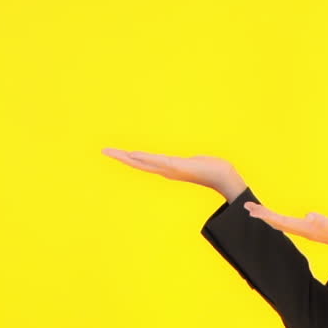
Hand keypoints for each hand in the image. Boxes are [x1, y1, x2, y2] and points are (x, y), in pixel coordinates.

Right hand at [101, 147, 243, 196]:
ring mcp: (170, 169)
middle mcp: (166, 170)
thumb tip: (190, 163)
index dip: (129, 158)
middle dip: (121, 157)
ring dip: (127, 157)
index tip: (115, 153)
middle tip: (104, 150)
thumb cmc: (213, 170)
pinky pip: (156, 161)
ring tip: (112, 152)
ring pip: (143, 162)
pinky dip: (143, 158)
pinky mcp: (176, 166)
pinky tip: (132, 154)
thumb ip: (189, 164)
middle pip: (138, 163)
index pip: (144, 163)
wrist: (224, 177)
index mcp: (168, 168)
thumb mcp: (196, 164)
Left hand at [243, 200, 327, 260]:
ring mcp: (313, 231)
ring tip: (258, 212)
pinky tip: (281, 221)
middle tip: (246, 207)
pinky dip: (283, 220)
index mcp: (310, 229)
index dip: (266, 216)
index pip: (283, 222)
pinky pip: (294, 225)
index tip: (252, 210)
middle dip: (263, 215)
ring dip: (271, 218)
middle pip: (280, 223)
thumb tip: (309, 217)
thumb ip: (326, 223)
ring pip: (285, 224)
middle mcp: (308, 231)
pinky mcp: (318, 230)